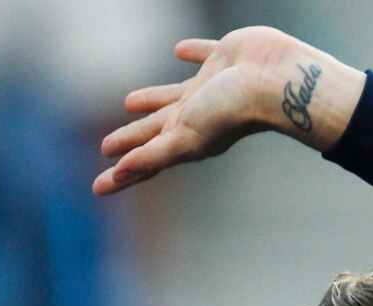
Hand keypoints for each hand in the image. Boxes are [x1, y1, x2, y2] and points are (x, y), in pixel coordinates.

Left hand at [93, 26, 364, 195]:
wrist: (274, 82)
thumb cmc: (232, 111)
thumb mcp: (185, 137)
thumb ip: (153, 155)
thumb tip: (118, 173)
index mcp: (187, 138)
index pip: (145, 160)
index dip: (122, 174)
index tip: (98, 187)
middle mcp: (197, 117)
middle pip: (153, 131)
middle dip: (131, 139)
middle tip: (107, 147)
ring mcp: (211, 89)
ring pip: (172, 97)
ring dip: (151, 101)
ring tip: (129, 103)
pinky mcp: (224, 60)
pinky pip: (202, 55)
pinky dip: (192, 53)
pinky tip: (182, 51)